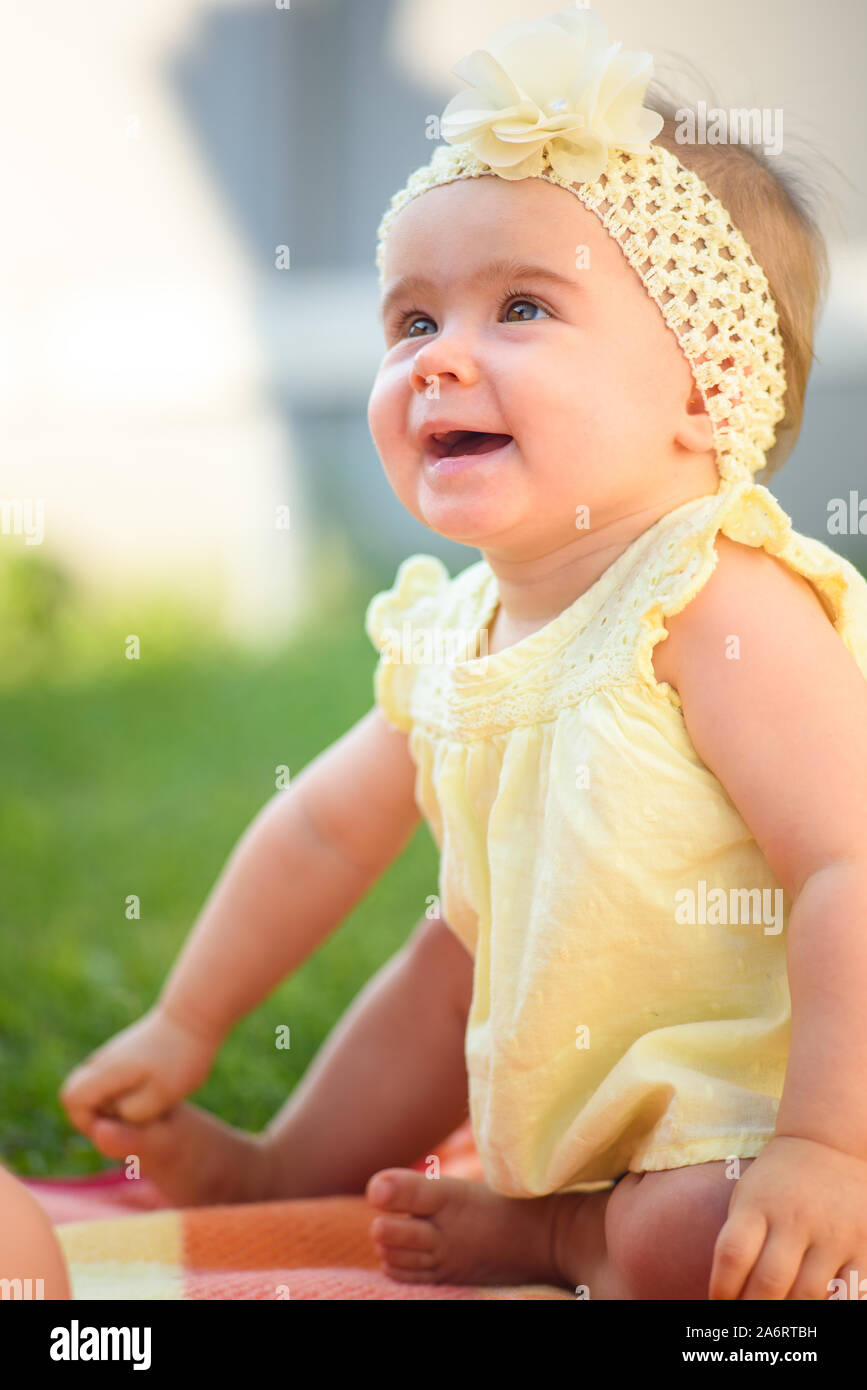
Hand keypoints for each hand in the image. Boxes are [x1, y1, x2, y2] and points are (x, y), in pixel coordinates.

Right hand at [59, 1005, 217, 1134]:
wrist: (197, 1013)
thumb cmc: (182, 1055)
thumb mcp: (162, 1095)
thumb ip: (132, 1114)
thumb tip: (112, 1118)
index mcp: (107, 1070)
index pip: (71, 1099)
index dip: (86, 1120)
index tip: (119, 1123)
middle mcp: (104, 1059)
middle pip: (80, 1092)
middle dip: (100, 1114)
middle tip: (136, 1116)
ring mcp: (115, 1053)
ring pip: (99, 1086)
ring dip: (116, 1102)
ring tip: (148, 1102)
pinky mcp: (128, 1051)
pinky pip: (115, 1078)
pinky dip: (128, 1091)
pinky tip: (155, 1090)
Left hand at [709, 1134, 866, 1299]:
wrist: (830, 1145)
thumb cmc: (778, 1180)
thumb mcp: (748, 1195)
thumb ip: (740, 1238)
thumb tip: (728, 1294)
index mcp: (758, 1202)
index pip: (732, 1254)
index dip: (722, 1288)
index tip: (718, 1303)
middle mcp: (795, 1217)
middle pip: (770, 1282)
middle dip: (754, 1310)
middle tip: (747, 1318)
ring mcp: (832, 1232)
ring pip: (808, 1295)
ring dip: (789, 1314)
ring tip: (778, 1314)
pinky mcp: (863, 1245)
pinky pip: (849, 1293)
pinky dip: (830, 1307)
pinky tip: (815, 1305)